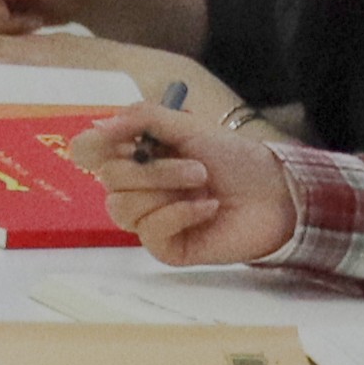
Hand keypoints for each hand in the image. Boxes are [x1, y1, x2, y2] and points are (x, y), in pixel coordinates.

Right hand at [64, 107, 296, 263]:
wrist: (276, 193)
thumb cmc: (235, 159)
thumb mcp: (188, 126)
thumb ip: (143, 118)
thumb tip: (101, 124)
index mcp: (135, 156)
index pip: (87, 152)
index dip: (96, 145)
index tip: (127, 139)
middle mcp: (136, 187)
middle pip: (108, 179)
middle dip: (153, 170)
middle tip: (196, 167)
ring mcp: (148, 219)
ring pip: (122, 207)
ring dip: (166, 189)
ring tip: (203, 184)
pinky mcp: (165, 246)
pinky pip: (149, 232)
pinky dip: (179, 214)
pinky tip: (207, 208)